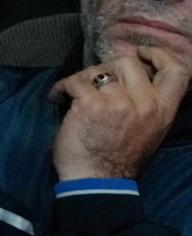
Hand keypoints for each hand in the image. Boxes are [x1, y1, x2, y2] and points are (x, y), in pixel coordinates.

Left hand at [49, 47, 190, 180]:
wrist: (98, 182)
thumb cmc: (118, 159)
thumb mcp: (148, 131)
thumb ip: (146, 105)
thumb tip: (130, 80)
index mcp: (163, 111)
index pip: (178, 72)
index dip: (159, 55)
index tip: (141, 54)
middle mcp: (145, 103)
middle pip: (129, 62)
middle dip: (108, 66)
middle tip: (94, 80)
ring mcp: (118, 102)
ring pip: (97, 69)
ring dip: (81, 78)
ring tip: (73, 93)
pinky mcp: (90, 104)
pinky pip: (73, 81)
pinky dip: (61, 88)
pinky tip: (57, 98)